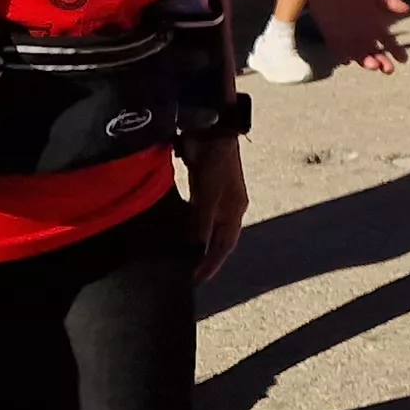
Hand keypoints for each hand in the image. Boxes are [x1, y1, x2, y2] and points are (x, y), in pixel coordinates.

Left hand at [182, 136, 248, 281]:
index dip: (211, 264)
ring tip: (179, 255)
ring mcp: (214, 196)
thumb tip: (193, 249)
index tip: (195, 280)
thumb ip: (200, 223)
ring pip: (204, 226)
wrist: (212, 128)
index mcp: (234, 211)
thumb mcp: (209, 196)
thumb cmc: (217, 161)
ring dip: (194, 241)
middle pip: (215, 239)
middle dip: (203, 256)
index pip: (223, 246)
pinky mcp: (202, 186)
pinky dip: (186, 224)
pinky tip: (174, 229)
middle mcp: (227, 206)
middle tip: (186, 272)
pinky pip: (193, 212)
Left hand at [296, 0, 409, 73]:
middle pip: (375, 53)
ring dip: (365, 61)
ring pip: (359, 54)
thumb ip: (389, 0)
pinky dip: (342, 56)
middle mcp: (363, 32)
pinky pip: (337, 49)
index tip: (403, 60)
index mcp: (375, 22)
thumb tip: (407, 9)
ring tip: (372, 64)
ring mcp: (347, 35)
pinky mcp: (331, 34)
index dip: (396, 51)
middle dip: (382, 62)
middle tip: (388, 69)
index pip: (388, 41)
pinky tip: (347, 60)